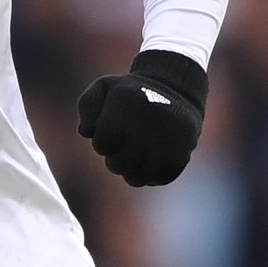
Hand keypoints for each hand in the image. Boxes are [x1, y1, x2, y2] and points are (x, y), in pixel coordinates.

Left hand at [75, 49, 207, 186]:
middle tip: (125, 145)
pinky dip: (153, 174)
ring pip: (137, 178)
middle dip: (115, 158)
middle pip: (117, 165)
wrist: (176, 89)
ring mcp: (166, 143)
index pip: (102, 144)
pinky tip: (153, 158)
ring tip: (137, 155)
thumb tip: (87, 132)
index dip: (102, 142)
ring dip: (132, 170)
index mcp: (126, 105)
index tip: (112, 131)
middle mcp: (147, 125)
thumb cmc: (132, 93)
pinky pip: (158, 179)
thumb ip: (87, 105)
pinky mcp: (181, 156)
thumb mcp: (105, 87)